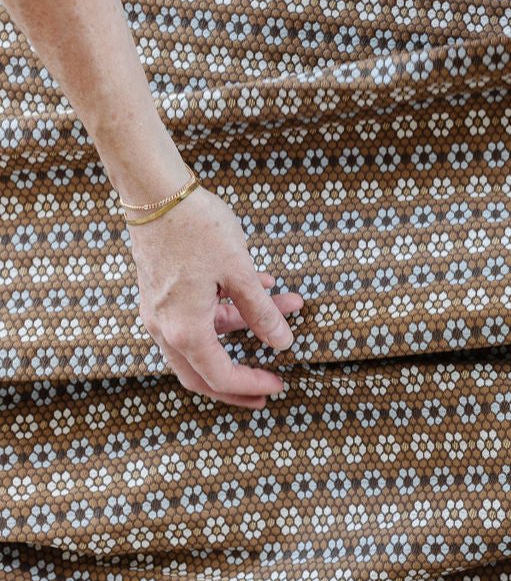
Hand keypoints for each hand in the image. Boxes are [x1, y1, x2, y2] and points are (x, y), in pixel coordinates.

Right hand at [127, 184, 302, 408]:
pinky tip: (261, 287)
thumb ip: (262, 312)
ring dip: (243, 331)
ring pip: (201, 340)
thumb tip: (283, 342)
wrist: (156, 192)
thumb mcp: (240, 272)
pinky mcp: (161, 292)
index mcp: (185, 330)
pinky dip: (227, 311)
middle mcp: (165, 328)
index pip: (221, 376)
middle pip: (201, 373)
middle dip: (238, 382)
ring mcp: (159, 311)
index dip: (252, 384)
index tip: (280, 383)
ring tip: (284, 313)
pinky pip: (195, 315)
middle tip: (266, 388)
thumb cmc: (198, 228)